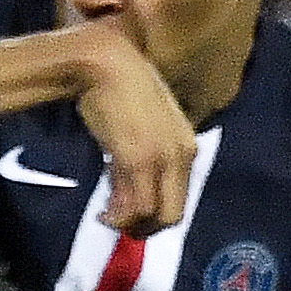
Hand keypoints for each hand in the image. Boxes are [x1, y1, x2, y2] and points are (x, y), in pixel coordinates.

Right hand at [70, 26, 197, 231]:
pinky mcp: (138, 159)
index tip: (132, 212)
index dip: (156, 213)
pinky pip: (135, 205)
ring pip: (154, 215)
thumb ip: (135, 162)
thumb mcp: (139, 127)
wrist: (104, 62)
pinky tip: (104, 212)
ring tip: (108, 218)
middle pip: (173, 214)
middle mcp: (181, 154)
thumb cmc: (118, 87)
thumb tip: (122, 197)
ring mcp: (161, 158)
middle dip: (146, 228)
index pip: (180, 196)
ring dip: (130, 225)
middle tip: (122, 226)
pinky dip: (119, 217)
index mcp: (186, 145)